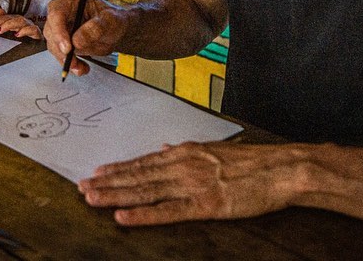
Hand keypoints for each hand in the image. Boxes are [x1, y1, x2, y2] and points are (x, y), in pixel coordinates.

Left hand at [0, 7, 41, 39]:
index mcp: (12, 20)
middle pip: (7, 18)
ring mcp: (28, 26)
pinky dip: (25, 31)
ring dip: (9, 25)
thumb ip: (2, 21)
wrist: (41, 39)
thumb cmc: (26, 33)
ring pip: (19, 21)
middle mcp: (20, 21)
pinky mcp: (37, 33)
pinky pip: (32, 30)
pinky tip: (18, 34)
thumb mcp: (12, 28)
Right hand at [44, 0, 128, 75]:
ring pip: (54, 46)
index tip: (68, 48)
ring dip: (66, 60)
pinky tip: (82, 68)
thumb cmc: (113, 19)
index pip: (57, 13)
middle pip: (51, 31)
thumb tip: (77, 40)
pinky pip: (60, 55)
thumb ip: (97, 28)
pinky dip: (70, 64)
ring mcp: (59, 28)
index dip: (59, 31)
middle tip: (73, 62)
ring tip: (81, 67)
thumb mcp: (111, 20)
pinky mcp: (61, 42)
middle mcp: (61, 12)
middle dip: (61, 50)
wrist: (115, 31)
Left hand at [77, 141, 302, 225]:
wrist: (281, 168)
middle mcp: (183, 164)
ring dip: (115, 194)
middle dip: (107, 182)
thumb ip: (186, 150)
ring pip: (145, 190)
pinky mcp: (205, 204)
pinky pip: (167, 211)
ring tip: (92, 198)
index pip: (143, 161)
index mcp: (185, 152)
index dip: (118, 169)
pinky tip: (123, 216)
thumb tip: (165, 146)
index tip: (96, 172)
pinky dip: (142, 214)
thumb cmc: (252, 161)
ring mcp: (192, 184)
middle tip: (81, 187)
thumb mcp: (214, 149)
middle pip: (137, 175)